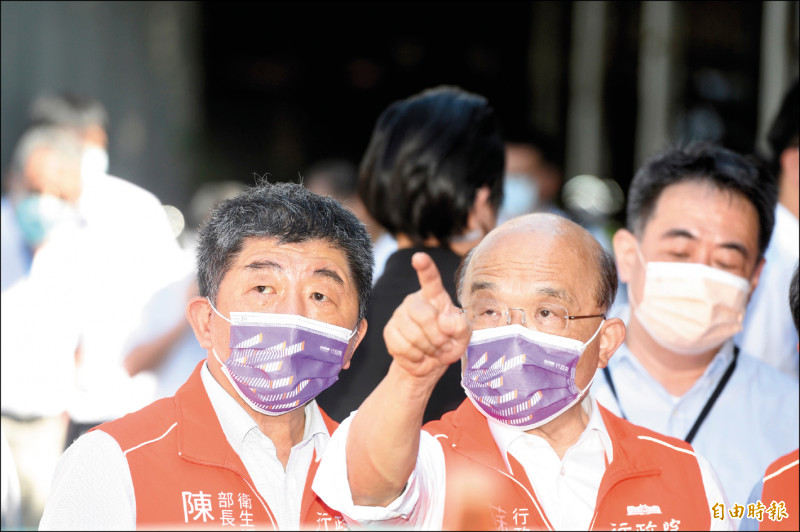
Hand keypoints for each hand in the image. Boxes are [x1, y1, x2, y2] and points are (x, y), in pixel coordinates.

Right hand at [383, 252, 470, 379]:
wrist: (430, 364)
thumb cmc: (448, 343)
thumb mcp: (462, 336)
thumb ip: (461, 326)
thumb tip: (446, 321)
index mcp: (435, 296)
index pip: (430, 279)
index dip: (425, 268)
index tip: (419, 258)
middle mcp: (414, 301)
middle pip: (423, 314)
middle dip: (437, 335)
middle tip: (443, 344)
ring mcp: (399, 315)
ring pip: (413, 334)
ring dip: (427, 348)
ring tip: (432, 349)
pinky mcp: (389, 331)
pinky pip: (402, 346)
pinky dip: (416, 356)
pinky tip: (419, 354)